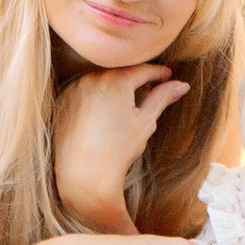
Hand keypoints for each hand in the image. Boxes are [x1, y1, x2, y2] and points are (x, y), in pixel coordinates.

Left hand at [51, 64, 188, 234]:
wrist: (84, 175)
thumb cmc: (118, 150)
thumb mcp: (145, 122)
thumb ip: (162, 98)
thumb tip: (181, 85)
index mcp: (115, 81)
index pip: (142, 69)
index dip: (158, 72)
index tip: (168, 75)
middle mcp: (92, 79)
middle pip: (121, 73)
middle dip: (136, 79)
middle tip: (152, 86)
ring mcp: (74, 90)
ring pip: (102, 81)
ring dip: (116, 87)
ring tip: (128, 102)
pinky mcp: (63, 103)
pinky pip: (85, 92)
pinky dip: (97, 96)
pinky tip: (105, 113)